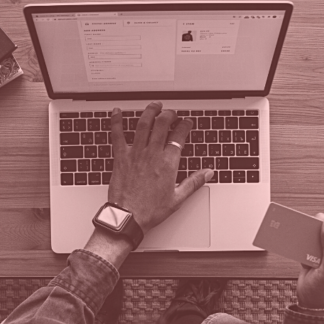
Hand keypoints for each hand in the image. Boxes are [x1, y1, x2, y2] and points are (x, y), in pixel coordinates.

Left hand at [107, 102, 212, 232]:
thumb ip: (194, 182)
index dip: (185, 125)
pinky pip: (117, 135)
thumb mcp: (178, 198)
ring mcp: (135, 154)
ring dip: (149, 111)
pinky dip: (116, 121)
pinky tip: (117, 112)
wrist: (128, 217)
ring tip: (154, 106)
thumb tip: (207, 173)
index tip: (186, 123)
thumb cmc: (150, 210)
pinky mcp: (121, 157)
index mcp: (168, 163)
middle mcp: (152, 154)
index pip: (179, 136)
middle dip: (169, 114)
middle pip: (162, 124)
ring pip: (143, 124)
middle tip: (171, 113)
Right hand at [296, 214, 323, 310]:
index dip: (323, 229)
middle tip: (310, 250)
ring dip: (308, 238)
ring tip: (307, 254)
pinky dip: (304, 242)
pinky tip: (305, 255)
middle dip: (315, 233)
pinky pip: (311, 236)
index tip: (313, 239)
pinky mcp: (323, 247)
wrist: (313, 302)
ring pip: (318, 229)